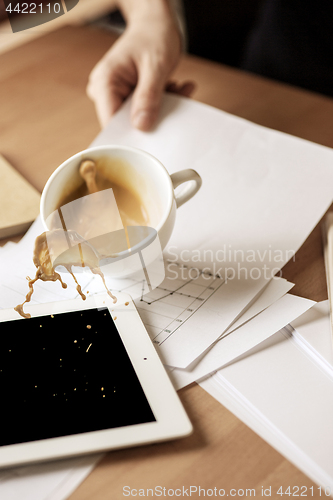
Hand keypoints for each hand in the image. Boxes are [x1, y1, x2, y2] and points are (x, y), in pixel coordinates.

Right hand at [87, 15, 192, 129]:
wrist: (156, 22)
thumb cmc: (154, 35)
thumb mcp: (155, 66)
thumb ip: (148, 97)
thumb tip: (141, 126)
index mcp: (105, 82)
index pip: (110, 123)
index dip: (130, 135)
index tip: (153, 137)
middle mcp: (106, 91)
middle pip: (126, 123)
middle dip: (153, 117)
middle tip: (175, 100)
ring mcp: (118, 95)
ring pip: (140, 118)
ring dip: (163, 108)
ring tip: (178, 89)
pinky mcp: (130, 97)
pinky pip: (147, 110)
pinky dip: (164, 103)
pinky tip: (176, 87)